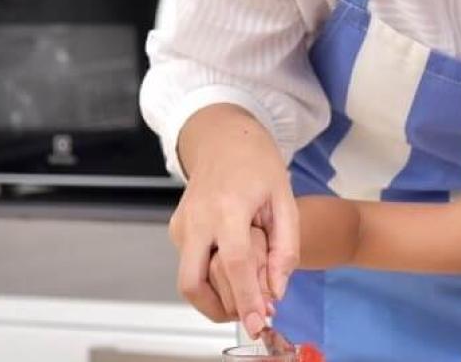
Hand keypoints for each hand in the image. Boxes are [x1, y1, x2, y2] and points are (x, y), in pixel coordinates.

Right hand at [170, 106, 299, 335]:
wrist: (222, 139)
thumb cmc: (257, 164)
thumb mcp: (284, 200)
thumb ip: (284, 248)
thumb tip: (277, 291)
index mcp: (227, 208)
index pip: (233, 264)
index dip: (246, 298)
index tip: (258, 323)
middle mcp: (196, 219)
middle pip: (192, 283)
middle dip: (216, 310)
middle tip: (247, 315)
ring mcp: (181, 225)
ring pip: (189, 279)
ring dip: (215, 295)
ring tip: (246, 288)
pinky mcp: (176, 230)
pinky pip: (190, 265)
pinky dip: (210, 277)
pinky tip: (233, 266)